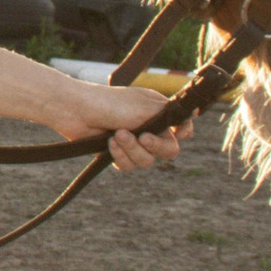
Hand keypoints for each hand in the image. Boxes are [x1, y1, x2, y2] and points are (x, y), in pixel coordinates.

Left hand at [44, 71, 190, 172]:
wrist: (76, 111)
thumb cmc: (111, 104)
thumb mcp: (145, 107)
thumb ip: (170, 115)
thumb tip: (193, 114)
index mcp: (158, 112)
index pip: (181, 128)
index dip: (181, 134)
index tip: (177, 133)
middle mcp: (148, 127)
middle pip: (167, 151)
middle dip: (153, 146)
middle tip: (141, 137)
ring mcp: (133, 141)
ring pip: (146, 162)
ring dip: (132, 150)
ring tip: (116, 135)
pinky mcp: (117, 153)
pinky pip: (129, 167)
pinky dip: (120, 157)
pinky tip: (109, 144)